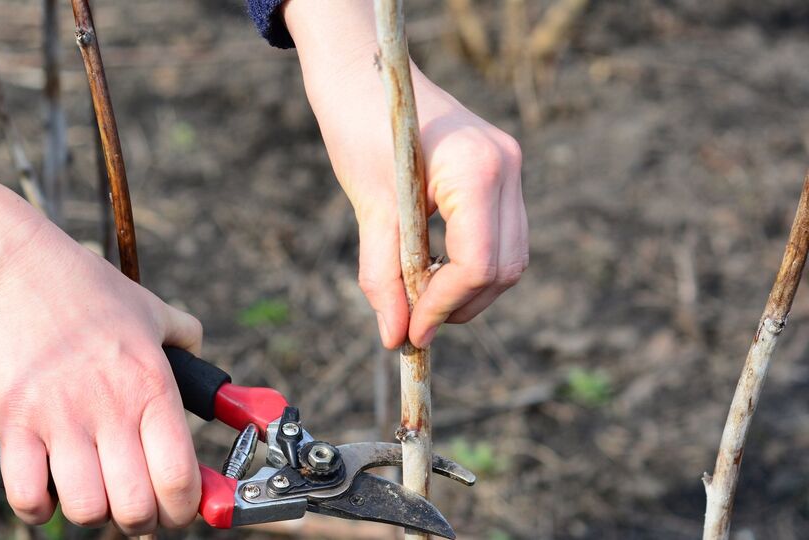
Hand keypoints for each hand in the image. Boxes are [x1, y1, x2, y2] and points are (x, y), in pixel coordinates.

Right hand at [0, 154, 202, 533]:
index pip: (179, 477)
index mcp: (153, 387)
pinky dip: (38, 508)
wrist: (20, 268)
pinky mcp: (13, 422)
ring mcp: (60, 418)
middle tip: (135, 508)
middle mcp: (111, 408)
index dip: (185, 509)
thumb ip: (185, 338)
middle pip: (135, 508)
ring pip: (85, 509)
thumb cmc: (89, 290)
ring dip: (92, 513)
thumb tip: (205, 359)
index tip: (179, 509)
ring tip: (92, 493)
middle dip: (141, 522)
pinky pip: (26, 495)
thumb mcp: (152, 310)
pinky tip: (46, 490)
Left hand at [285, 1, 527, 348]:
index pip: (479, 264)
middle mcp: (507, 167)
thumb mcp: (370, 207)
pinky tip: (434, 270)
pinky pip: (501, 235)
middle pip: (504, 268)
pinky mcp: (502, 171)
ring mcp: (511, 167)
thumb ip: (384, 275)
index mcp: (477, 170)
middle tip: (413, 324)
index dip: (444, 307)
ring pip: (509, 257)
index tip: (410, 331)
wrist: (367, 72)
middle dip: (460, 305)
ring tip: (419, 300)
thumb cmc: (361, 126)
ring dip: (468, 290)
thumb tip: (395, 336)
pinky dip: (471, 264)